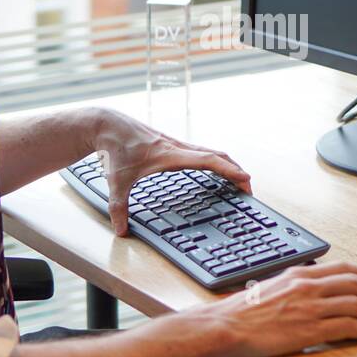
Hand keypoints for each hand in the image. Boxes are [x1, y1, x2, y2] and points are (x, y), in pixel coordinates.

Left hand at [92, 109, 251, 235]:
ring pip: (210, 151)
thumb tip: (121, 232)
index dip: (228, 170)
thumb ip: (118, 207)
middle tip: (248, 188)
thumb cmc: (114, 149)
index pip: (208, 161)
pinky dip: (214, 160)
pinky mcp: (172, 145)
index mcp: (170, 155)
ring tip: (238, 180)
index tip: (245, 179)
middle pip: (216, 155)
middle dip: (235, 170)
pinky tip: (214, 170)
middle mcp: (177, 148)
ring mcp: (176, 145)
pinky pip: (201, 151)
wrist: (107, 124)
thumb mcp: (115, 181)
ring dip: (227, 164)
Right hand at [196, 261, 356, 356]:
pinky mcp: (311, 329)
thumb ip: (294, 285)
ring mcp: (311, 307)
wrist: (228, 326)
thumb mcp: (271, 287)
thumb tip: (308, 289)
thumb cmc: (243, 311)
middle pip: (356, 283)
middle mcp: (309, 287)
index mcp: (300, 274)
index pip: (342, 268)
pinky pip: (349, 326)